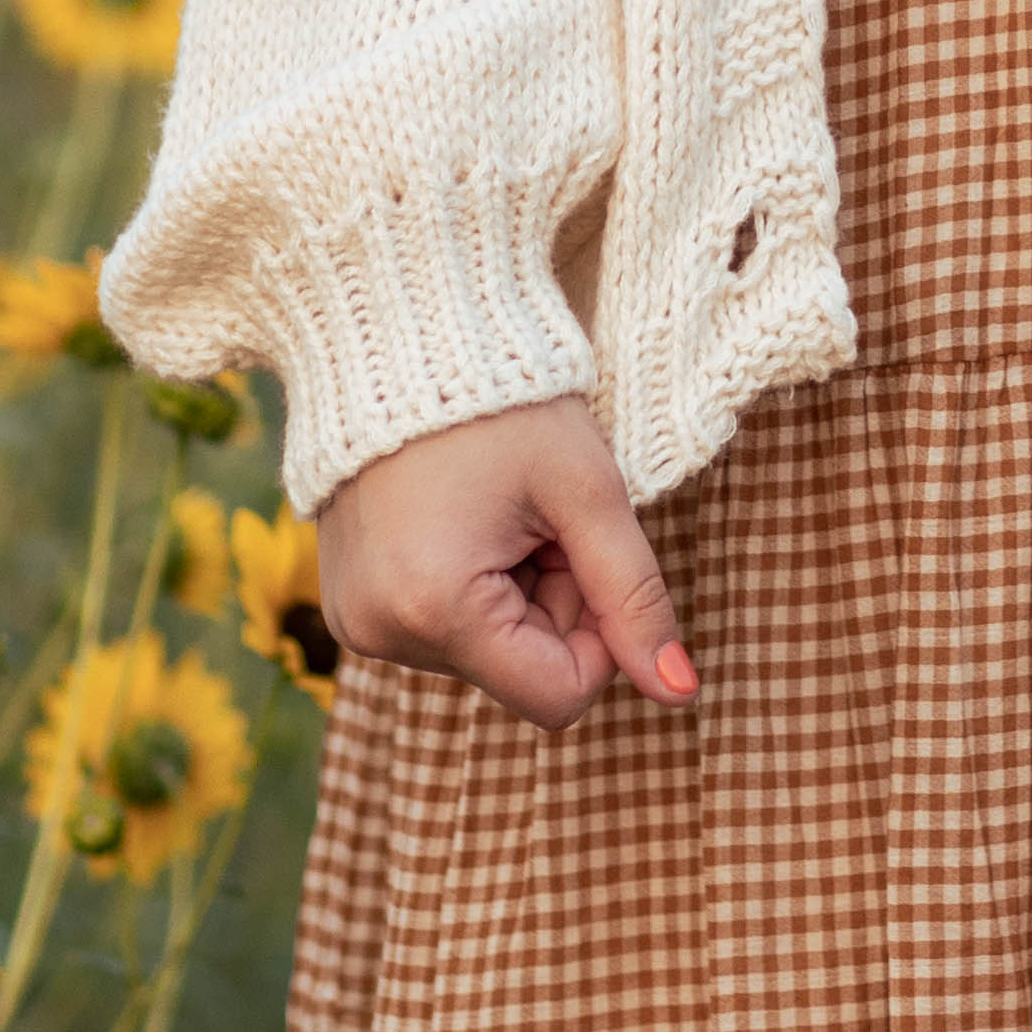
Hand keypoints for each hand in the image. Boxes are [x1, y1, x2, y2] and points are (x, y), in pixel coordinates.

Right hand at [315, 398, 697, 734]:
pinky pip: (444, 628)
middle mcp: (380, 633)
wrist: (402, 335)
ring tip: (496, 506)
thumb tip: (680, 692)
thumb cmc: (505, 404)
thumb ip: (634, 595)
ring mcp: (356, 624)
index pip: (559, 696)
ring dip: (516, 587)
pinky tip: (464, 516)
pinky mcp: (351, 606)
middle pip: (522, 671)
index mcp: (434, 609)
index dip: (600, 635)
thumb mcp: (586, 493)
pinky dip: (474, 582)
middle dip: (554, 599)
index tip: (587, 551)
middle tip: (539, 513)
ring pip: (488, 650)